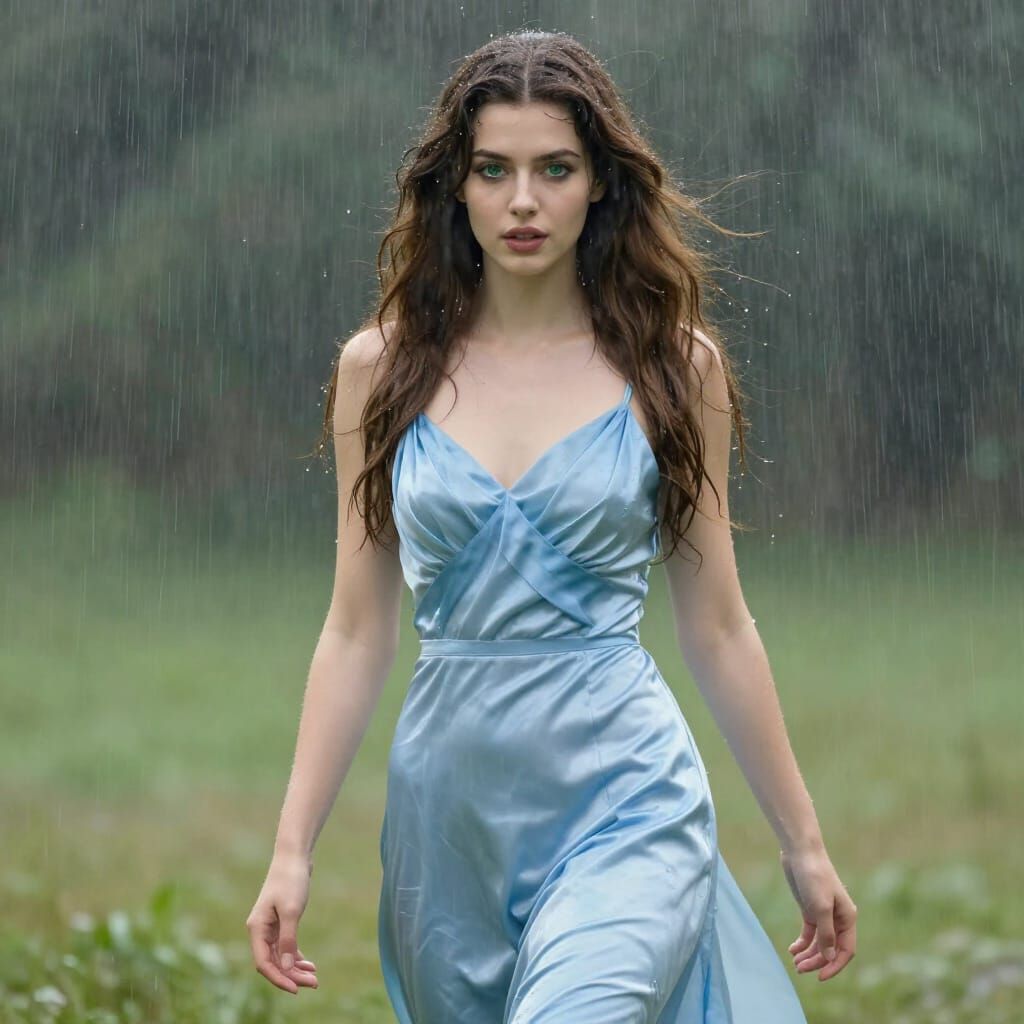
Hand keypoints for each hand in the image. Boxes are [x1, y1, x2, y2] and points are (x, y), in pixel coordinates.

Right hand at [246, 852, 319, 994]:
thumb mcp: (292, 911)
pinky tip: (308, 964)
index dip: (279, 978)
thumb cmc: (291, 880)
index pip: (264, 963)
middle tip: (314, 983)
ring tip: (314, 977)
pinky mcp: (279, 921)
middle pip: (273, 962)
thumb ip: (289, 940)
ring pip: (280, 956)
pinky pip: (285, 946)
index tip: (296, 989)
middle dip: (291, 975)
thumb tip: (287, 968)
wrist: (294, 856)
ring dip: (295, 968)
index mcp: (257, 928)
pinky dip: (296, 955)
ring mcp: (269, 926)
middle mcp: (260, 930)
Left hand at [780, 844, 856, 981]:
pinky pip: (809, 933)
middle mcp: (838, 918)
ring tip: (795, 963)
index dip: (834, 965)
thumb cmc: (814, 877)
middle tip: (799, 969)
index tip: (819, 976)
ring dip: (809, 955)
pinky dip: (802, 943)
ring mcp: (824, 914)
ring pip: (819, 943)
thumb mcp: (820, 907)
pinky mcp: (810, 909)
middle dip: (817, 961)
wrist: (800, 852)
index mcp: (847, 918)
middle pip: (830, 949)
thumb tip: (829, 958)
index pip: (845, 950)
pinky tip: (792, 949)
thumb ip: (826, 934)